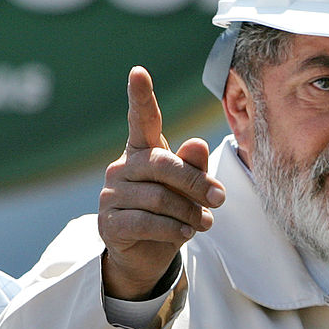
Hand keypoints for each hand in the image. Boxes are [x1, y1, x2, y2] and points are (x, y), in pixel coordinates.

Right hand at [98, 66, 224, 299]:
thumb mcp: (188, 190)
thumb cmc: (170, 213)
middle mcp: (122, 167)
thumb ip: (194, 168)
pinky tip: (185, 233)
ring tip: (204, 223)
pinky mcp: (108, 223)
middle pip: (163, 165)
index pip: (141, 120)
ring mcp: (111, 195)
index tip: (138, 71)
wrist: (145, 256)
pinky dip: (173, 230)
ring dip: (190, 214)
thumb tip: (197, 143)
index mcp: (142, 151)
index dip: (140, 96)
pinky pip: (146, 222)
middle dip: (196, 183)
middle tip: (219, 200)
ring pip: (159, 198)